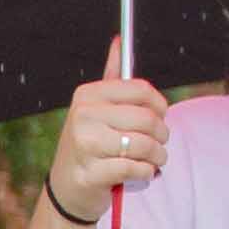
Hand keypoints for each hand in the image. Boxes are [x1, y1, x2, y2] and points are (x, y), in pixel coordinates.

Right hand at [49, 66, 168, 220]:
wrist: (67, 188)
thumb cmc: (89, 144)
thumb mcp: (96, 108)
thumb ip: (111, 77)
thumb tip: (120, 40)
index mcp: (88, 95)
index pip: (140, 90)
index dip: (160, 105)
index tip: (161, 115)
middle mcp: (84, 116)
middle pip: (147, 119)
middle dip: (162, 136)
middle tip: (159, 144)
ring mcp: (86, 145)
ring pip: (144, 145)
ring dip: (157, 157)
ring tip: (152, 160)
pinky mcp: (91, 173)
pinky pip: (136, 168)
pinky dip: (145, 173)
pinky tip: (138, 173)